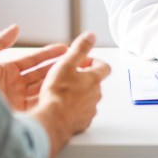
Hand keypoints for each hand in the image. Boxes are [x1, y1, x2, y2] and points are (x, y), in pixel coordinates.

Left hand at [0, 24, 67, 110]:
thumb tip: (15, 27)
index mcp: (5, 72)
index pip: (32, 61)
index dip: (48, 54)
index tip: (64, 48)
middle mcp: (12, 87)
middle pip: (40, 75)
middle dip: (58, 67)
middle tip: (76, 59)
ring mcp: (16, 101)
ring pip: (42, 89)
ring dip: (57, 81)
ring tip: (74, 72)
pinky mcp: (17, 114)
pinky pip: (37, 104)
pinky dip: (49, 98)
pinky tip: (62, 90)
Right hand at [31, 32, 110, 157]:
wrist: (53, 120)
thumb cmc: (58, 92)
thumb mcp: (67, 63)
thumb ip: (80, 49)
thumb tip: (91, 36)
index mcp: (94, 79)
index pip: (104, 67)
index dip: (94, 62)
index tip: (82, 62)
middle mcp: (96, 95)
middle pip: (95, 82)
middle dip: (84, 77)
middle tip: (68, 75)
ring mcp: (90, 109)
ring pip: (88, 97)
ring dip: (79, 93)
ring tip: (62, 91)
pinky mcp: (83, 122)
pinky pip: (82, 112)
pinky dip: (75, 107)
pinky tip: (62, 105)